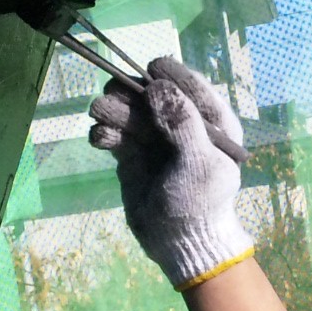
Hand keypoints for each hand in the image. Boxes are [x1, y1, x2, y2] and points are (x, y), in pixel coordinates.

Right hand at [89, 57, 252, 288]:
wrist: (178, 244)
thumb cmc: (200, 204)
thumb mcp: (199, 163)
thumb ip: (182, 122)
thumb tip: (157, 86)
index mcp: (212, 123)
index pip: (191, 86)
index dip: (171, 73)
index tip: (151, 66)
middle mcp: (182, 125)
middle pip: (152, 94)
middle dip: (131, 91)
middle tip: (113, 95)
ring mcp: (155, 139)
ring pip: (129, 111)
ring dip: (112, 109)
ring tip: (100, 114)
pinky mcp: (131, 154)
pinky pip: (114, 133)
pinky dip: (104, 132)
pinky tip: (99, 139)